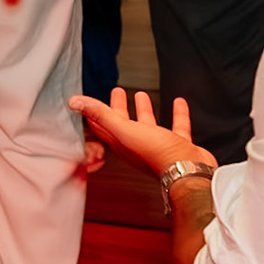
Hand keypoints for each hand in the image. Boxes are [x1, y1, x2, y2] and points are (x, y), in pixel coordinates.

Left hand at [70, 88, 213, 179]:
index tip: (90, 103)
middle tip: (117, 92)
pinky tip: (178, 103)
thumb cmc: (157, 155)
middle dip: (119, 107)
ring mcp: (159, 146)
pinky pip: (176, 127)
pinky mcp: (178, 145)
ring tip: (142, 95)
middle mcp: (139, 145)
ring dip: (144, 110)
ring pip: (148, 125)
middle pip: (124, 123)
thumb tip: (75, 102)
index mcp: (123, 142)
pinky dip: (177, 114)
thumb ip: (101, 115)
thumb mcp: (125, 129)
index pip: (103, 127)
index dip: (95, 114)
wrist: (188, 171)